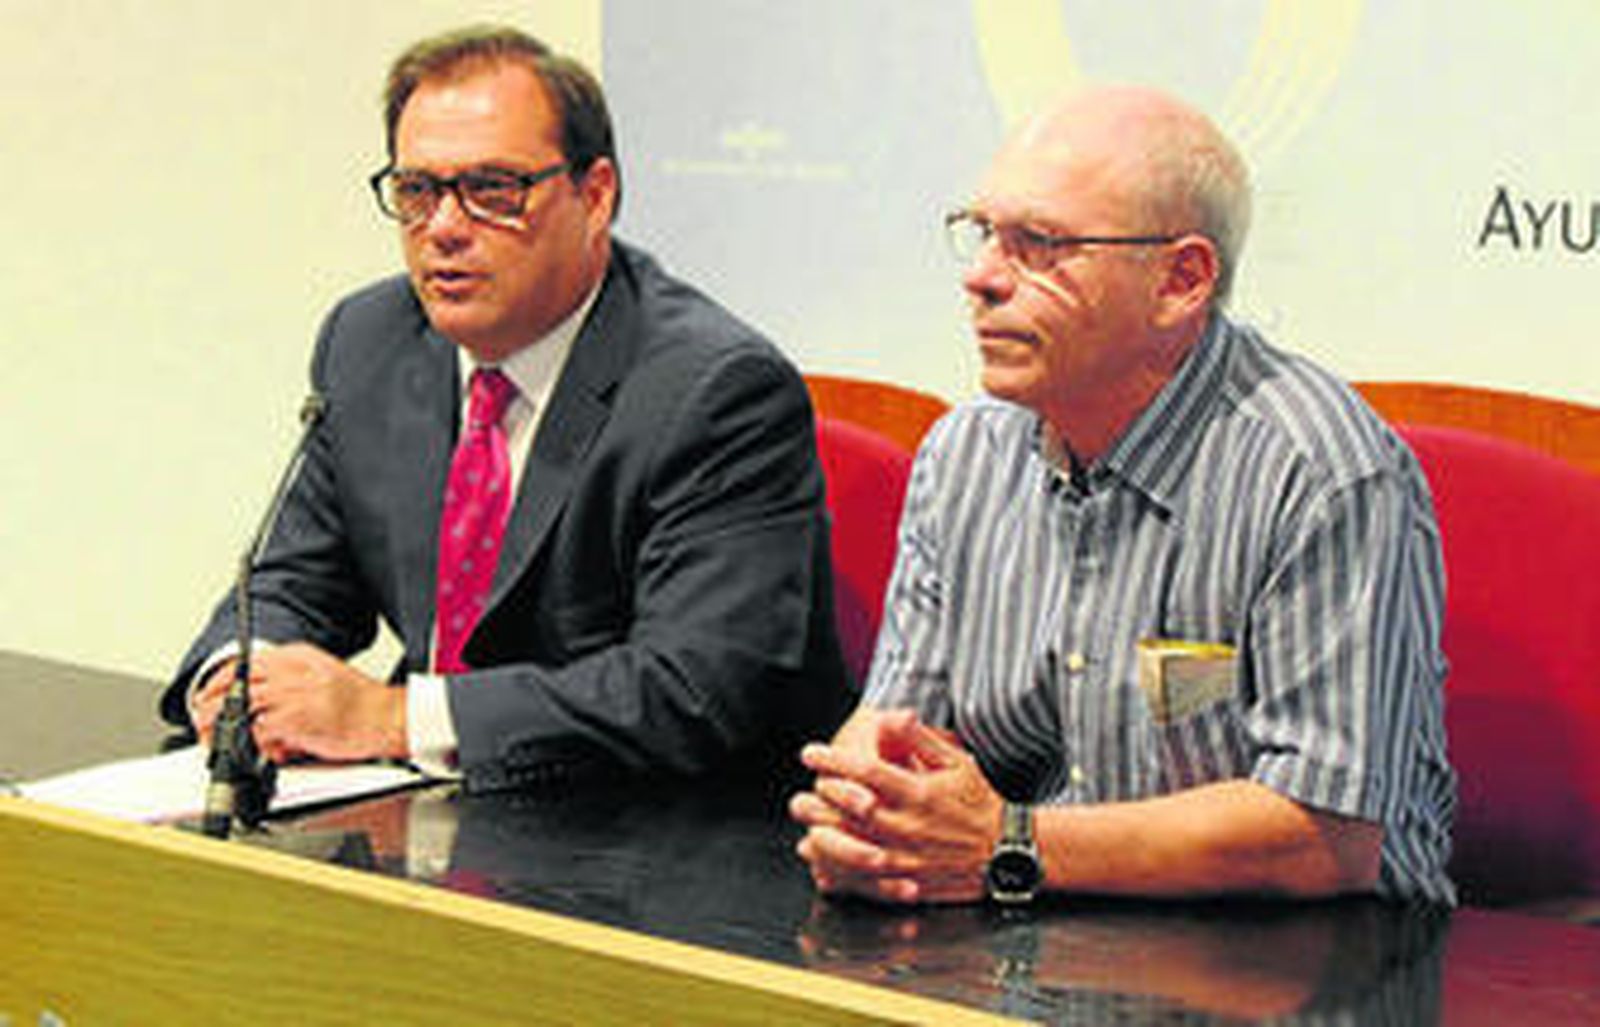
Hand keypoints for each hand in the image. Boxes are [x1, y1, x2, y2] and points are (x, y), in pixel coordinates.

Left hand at [199, 643, 406, 762]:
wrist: (387, 718)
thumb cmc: (360, 704)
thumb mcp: (323, 675)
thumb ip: (291, 680)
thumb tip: (260, 700)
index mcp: (300, 656)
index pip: (247, 663)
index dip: (219, 682)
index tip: (208, 698)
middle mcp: (294, 671)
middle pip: (237, 682)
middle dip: (211, 704)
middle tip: (202, 722)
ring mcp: (294, 694)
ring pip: (240, 706)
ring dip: (222, 727)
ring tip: (216, 740)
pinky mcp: (295, 719)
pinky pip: (259, 731)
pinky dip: (253, 744)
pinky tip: (261, 750)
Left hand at [790, 710, 1002, 903]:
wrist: (1005, 851)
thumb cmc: (978, 803)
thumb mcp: (956, 762)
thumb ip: (920, 740)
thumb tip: (893, 715)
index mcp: (919, 793)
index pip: (866, 771)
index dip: (832, 760)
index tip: (810, 753)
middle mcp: (910, 826)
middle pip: (851, 810)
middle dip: (819, 797)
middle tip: (803, 790)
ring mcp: (907, 859)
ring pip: (852, 849)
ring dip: (824, 837)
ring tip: (807, 827)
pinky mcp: (907, 883)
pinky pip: (865, 882)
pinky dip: (840, 874)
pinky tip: (823, 865)